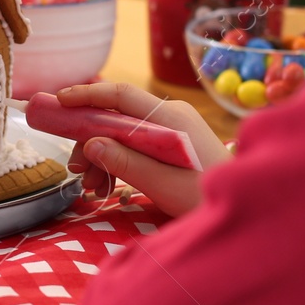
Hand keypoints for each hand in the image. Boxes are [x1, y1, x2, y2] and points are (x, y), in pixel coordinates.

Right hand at [54, 83, 232, 216]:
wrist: (246, 209)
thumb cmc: (205, 198)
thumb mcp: (161, 184)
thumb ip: (125, 162)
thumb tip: (90, 143)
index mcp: (171, 118)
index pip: (122, 95)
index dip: (87, 95)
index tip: (58, 101)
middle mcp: (170, 115)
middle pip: (117, 115)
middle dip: (89, 137)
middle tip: (72, 166)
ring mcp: (172, 128)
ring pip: (122, 132)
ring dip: (101, 154)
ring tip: (90, 185)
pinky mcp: (172, 143)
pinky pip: (136, 144)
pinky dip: (117, 160)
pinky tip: (106, 184)